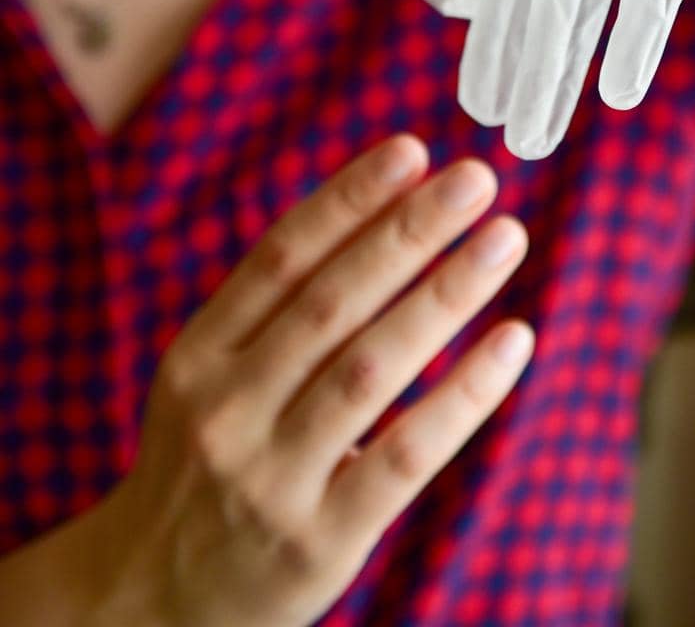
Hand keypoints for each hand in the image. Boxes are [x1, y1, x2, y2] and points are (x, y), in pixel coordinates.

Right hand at [84, 135, 532, 626]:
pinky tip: (512, 340)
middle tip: (476, 177)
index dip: (348, 199)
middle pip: (330, 301)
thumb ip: (279, 312)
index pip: (280, 259)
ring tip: (505, 238)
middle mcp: (227, 411)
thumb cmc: (209, 465)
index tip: (412, 149)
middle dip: (408, 231)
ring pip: (371, 368)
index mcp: (198, 357)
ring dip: (446, 294)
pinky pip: (406, 455)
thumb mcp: (210, 382)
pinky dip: (464, 394)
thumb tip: (388, 211)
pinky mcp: (320, 541)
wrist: (147, 604)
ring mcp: (271, 479)